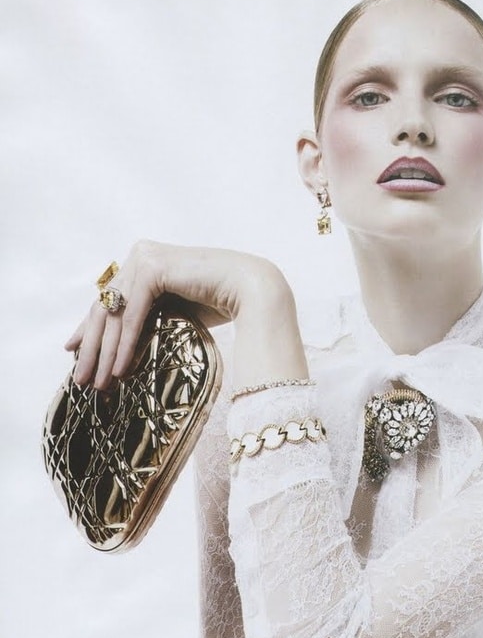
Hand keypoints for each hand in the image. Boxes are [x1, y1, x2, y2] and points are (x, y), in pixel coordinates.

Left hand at [65, 241, 293, 388]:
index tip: (73, 351)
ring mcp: (144, 258)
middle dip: (92, 348)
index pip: (109, 300)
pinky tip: (120, 369)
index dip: (88, 328)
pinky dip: (125, 344)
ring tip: (99, 382)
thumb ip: (148, 321)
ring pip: (114, 313)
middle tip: (81, 379)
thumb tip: (122, 347)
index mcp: (143, 261)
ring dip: (105, 353)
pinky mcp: (154, 268)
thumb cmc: (223, 304)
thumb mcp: (173, 315)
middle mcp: (140, 255)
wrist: (253, 292)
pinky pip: (132, 313)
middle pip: (105, 308)